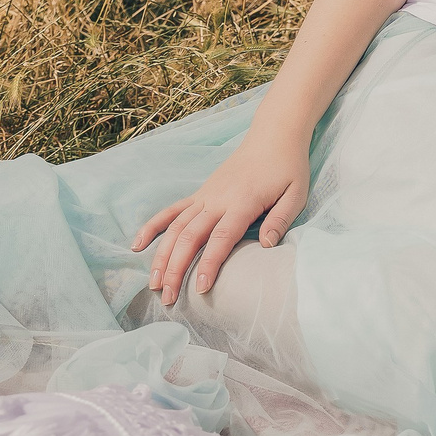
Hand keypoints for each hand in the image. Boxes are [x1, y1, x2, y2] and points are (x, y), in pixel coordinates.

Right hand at [132, 127, 310, 303]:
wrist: (274, 136)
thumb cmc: (288, 167)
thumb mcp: (296, 193)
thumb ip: (281, 220)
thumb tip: (265, 245)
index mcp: (243, 202)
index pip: (221, 238)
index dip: (209, 264)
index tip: (200, 289)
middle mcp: (218, 199)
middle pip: (190, 237)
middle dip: (176, 269)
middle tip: (168, 299)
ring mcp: (205, 195)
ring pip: (176, 227)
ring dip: (161, 256)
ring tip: (153, 284)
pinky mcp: (200, 192)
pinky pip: (171, 210)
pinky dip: (153, 226)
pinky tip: (138, 244)